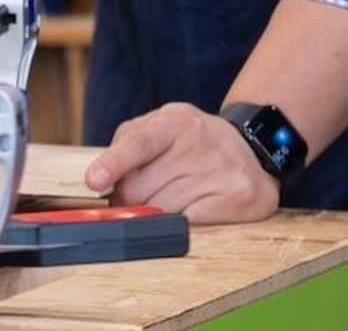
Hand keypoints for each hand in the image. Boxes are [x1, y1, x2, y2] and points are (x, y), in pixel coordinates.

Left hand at [84, 103, 280, 225]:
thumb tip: (102, 178)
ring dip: (155, 212)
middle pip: (139, 189)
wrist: (252, 150)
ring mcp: (219, 173)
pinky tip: (191, 208)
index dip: (114, 163)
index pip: (139, 143)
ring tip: (172, 197)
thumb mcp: (162, 123)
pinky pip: (187, 224)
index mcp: (175, 122)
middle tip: (143, 192)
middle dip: (130, 198)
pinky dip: (180, 223)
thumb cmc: (194, 141)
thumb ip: (127, 142)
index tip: (94, 181)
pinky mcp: (236, 199)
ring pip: (160, 211)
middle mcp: (198, 145)